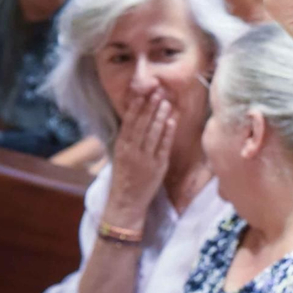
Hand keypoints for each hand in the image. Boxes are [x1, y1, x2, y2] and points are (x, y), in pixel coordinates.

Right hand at [104, 90, 175, 224]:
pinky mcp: (158, 167)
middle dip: (150, 106)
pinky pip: (164, 146)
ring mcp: (145, 159)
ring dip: (160, 116)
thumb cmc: (124, 176)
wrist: (126, 202)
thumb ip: (128, 138)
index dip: (136, 106)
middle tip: (158, 90)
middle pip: (142, 124)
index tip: (142, 92)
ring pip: (153, 133)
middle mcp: (132, 151)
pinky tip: (172, 120)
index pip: (129, 122)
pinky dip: (168, 132)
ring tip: (166, 101)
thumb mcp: (120, 155)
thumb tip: (135, 117)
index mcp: (121, 147)